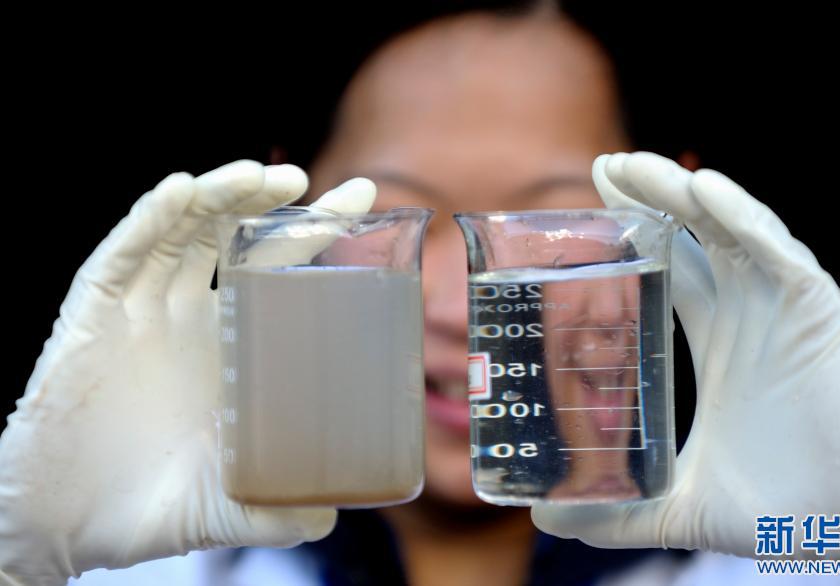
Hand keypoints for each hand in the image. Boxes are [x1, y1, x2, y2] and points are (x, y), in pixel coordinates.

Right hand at [0, 161, 375, 584]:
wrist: (69, 529)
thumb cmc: (154, 511)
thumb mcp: (234, 507)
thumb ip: (284, 511)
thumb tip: (337, 513)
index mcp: (234, 345)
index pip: (280, 267)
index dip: (317, 229)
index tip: (365, 198)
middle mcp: (192, 317)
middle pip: (233, 234)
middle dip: (267, 198)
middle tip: (303, 179)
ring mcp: (144, 310)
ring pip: (182, 229)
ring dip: (217, 194)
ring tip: (257, 177)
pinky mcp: (96, 315)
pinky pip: (122, 255)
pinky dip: (149, 219)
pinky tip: (180, 191)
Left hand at [532, 152, 839, 560]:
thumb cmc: (783, 506)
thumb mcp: (677, 503)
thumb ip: (615, 509)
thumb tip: (546, 517)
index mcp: (718, 344)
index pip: (669, 272)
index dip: (634, 239)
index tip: (586, 218)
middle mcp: (747, 315)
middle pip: (691, 236)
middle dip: (648, 198)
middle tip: (600, 167)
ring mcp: (781, 308)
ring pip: (728, 229)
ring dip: (680, 191)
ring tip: (628, 165)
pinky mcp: (816, 311)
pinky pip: (776, 250)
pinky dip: (741, 217)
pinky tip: (703, 188)